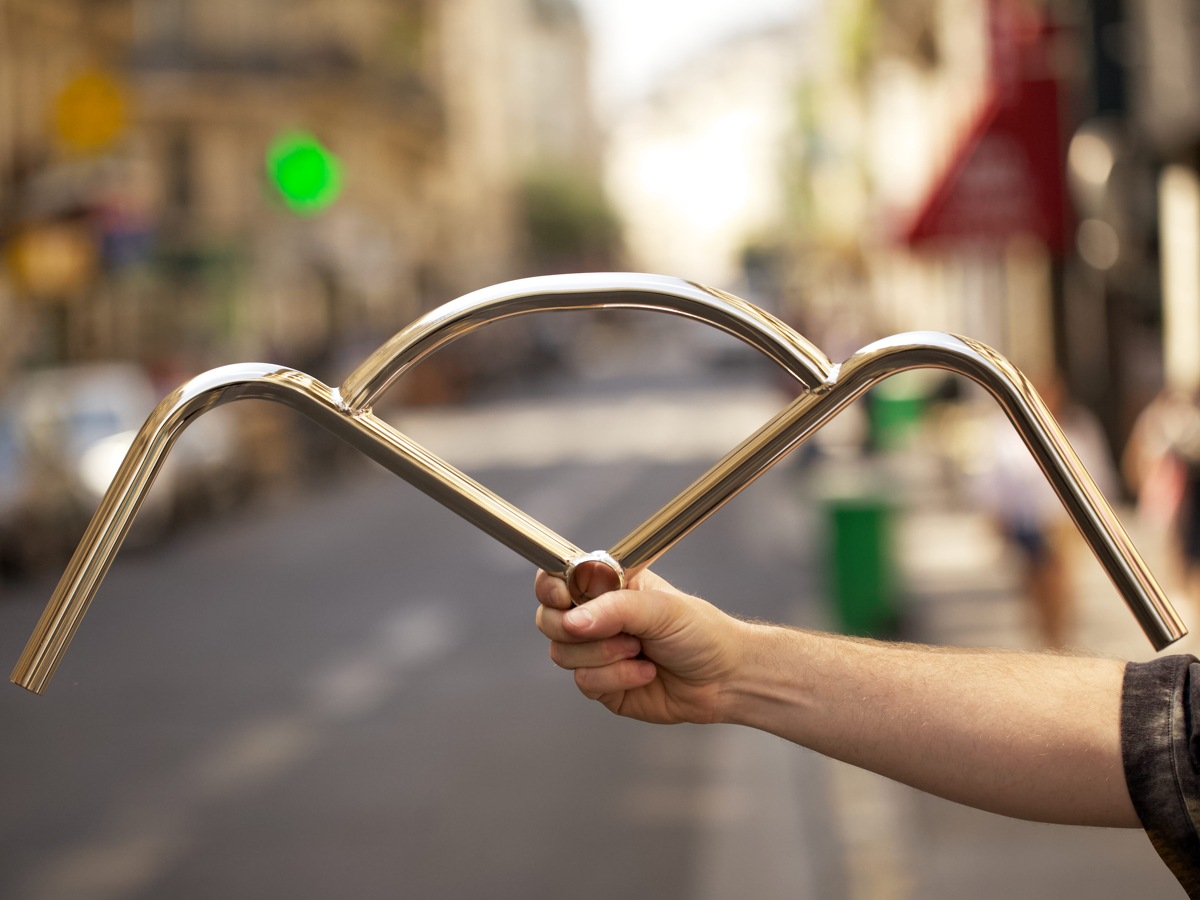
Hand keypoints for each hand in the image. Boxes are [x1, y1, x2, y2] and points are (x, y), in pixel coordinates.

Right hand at [534, 565, 746, 724]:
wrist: (725, 678)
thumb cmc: (700, 632)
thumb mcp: (662, 608)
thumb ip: (615, 609)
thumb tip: (573, 621)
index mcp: (607, 586)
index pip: (558, 578)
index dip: (550, 586)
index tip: (563, 596)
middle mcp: (596, 617)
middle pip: (548, 619)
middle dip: (573, 628)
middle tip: (611, 630)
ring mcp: (596, 653)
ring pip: (562, 654)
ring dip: (604, 655)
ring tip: (640, 650)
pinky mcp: (602, 686)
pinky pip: (585, 683)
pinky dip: (616, 679)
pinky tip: (645, 673)